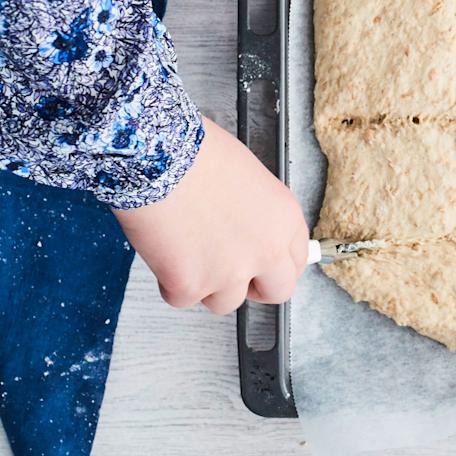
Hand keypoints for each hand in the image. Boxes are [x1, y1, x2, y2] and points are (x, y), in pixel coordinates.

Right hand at [114, 117, 309, 313]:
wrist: (158, 157)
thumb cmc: (197, 154)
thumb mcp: (249, 179)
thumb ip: (259, 215)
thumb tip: (252, 235)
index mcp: (285, 219)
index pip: (296, 260)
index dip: (276, 265)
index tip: (262, 266)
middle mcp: (266, 250)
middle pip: (276, 291)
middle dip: (254, 287)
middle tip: (231, 273)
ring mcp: (229, 272)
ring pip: (225, 301)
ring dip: (207, 284)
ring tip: (187, 248)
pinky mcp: (190, 285)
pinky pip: (182, 298)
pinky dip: (169, 281)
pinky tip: (164, 249)